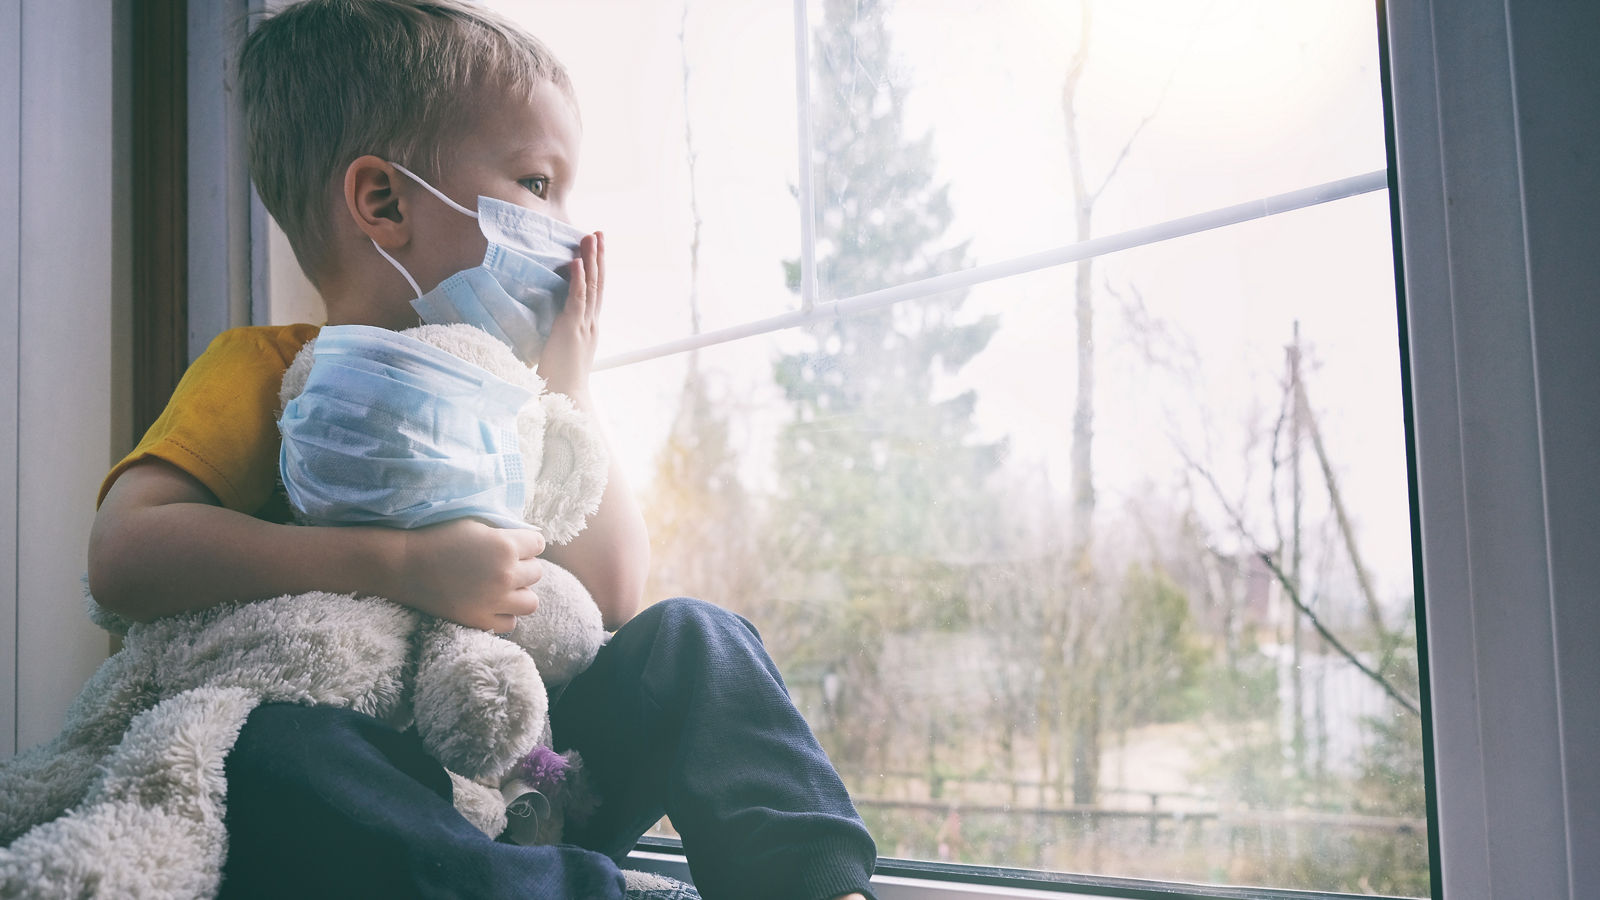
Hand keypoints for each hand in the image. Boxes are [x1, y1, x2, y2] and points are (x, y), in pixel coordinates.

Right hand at [390, 519, 546, 632]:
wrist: (404, 566)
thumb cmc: (438, 538)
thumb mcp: (475, 524)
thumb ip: (504, 532)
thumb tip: (527, 539)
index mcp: (505, 546)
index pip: (539, 544)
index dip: (526, 543)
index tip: (513, 545)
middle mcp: (505, 574)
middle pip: (536, 572)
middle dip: (522, 566)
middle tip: (500, 565)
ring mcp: (494, 601)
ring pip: (531, 602)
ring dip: (519, 593)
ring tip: (502, 587)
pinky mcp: (480, 620)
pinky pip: (510, 623)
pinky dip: (504, 614)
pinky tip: (490, 603)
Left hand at [537, 231, 603, 396]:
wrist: (567, 397)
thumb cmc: (560, 379)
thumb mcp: (562, 351)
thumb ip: (560, 335)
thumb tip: (550, 326)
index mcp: (589, 327)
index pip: (595, 292)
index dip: (596, 269)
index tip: (596, 249)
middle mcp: (591, 323)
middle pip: (598, 283)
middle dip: (599, 257)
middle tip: (599, 234)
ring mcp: (583, 325)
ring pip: (592, 286)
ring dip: (591, 260)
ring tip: (591, 237)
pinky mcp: (572, 329)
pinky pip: (577, 299)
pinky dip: (578, 279)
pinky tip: (577, 262)